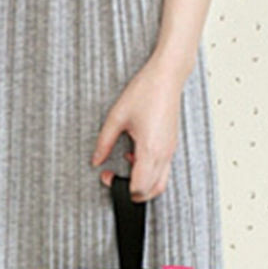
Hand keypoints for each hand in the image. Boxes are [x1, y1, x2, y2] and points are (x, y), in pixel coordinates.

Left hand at [90, 56, 186, 201]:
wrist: (167, 77)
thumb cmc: (146, 91)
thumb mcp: (116, 117)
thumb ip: (104, 142)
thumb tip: (96, 159)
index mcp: (150, 149)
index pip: (139, 187)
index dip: (120, 189)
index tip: (107, 175)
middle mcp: (164, 154)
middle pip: (151, 191)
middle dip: (131, 191)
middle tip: (113, 176)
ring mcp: (170, 150)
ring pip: (160, 184)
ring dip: (142, 184)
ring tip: (125, 167)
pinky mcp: (171, 145)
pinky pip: (162, 170)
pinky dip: (149, 172)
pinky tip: (135, 156)